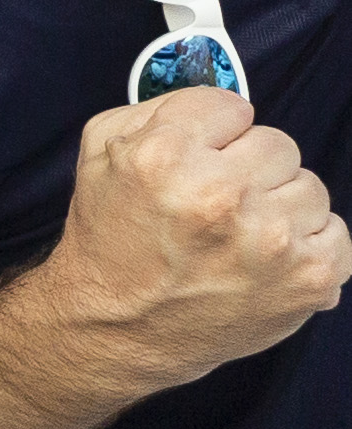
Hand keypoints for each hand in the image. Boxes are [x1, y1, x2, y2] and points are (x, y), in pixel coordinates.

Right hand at [44, 85, 349, 385]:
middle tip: (214, 202)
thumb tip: (221, 100)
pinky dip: (306, 243)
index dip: (210, 131)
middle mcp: (221, 195)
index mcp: (164, 156)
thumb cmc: (113, 240)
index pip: (230, 106)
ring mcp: (272, 240)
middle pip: (277, 143)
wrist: (120, 328)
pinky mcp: (309, 278)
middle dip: (247, 167)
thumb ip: (158, 109)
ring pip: (309, 186)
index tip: (197, 157)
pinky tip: (266, 257)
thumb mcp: (100, 153)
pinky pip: (335, 231)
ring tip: (240, 233)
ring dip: (278, 205)